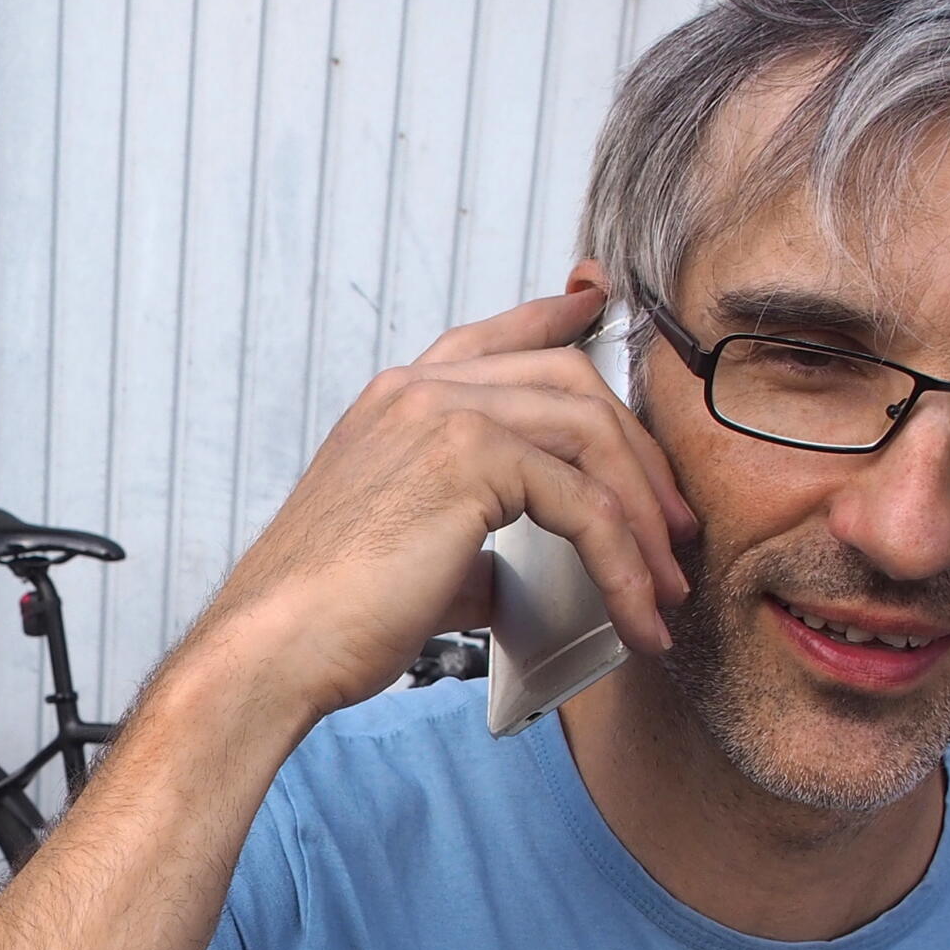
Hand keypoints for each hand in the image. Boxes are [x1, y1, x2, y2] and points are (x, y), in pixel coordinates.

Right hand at [174, 283, 693, 725]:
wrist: (275, 648)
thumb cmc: (327, 619)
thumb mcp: (410, 563)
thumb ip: (467, 547)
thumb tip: (510, 576)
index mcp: (399, 400)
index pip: (496, 336)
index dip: (558, 315)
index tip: (599, 300)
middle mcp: (421, 391)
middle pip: (571, 382)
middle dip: (639, 454)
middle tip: (674, 526)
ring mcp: (444, 415)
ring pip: (591, 434)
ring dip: (647, 514)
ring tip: (667, 583)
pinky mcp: (470, 462)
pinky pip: (585, 504)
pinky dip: (626, 564)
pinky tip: (638, 615)